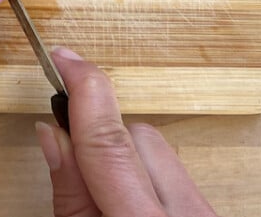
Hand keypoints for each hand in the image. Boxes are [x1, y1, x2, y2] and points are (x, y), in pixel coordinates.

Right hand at [36, 48, 217, 216]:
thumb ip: (70, 191)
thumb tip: (52, 132)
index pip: (110, 144)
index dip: (85, 94)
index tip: (64, 59)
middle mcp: (189, 212)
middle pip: (140, 137)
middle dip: (102, 143)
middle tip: (76, 174)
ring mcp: (205, 210)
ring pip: (158, 150)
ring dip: (124, 161)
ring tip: (106, 201)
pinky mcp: (208, 208)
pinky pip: (174, 171)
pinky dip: (145, 178)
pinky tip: (130, 204)